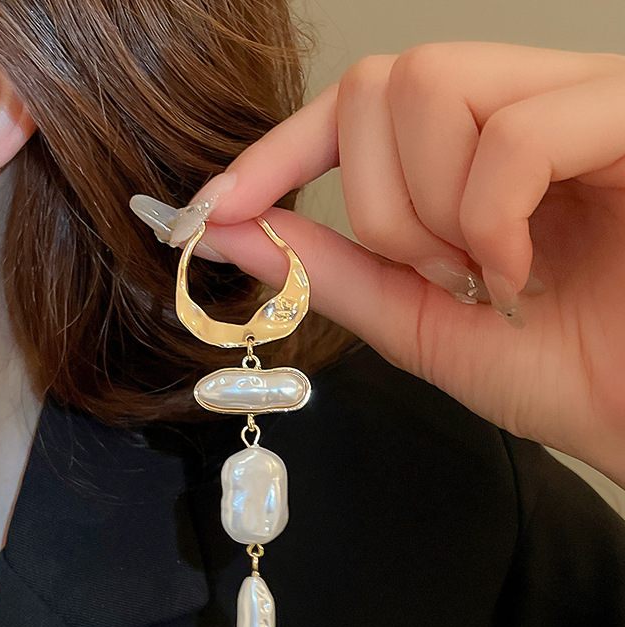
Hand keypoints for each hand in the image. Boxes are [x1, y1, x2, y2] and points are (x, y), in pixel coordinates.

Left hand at [163, 42, 624, 488]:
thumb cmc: (562, 371)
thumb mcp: (419, 321)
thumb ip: (331, 271)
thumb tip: (237, 233)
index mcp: (475, 149)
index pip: (356, 103)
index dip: (279, 149)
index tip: (219, 207)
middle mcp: (526, 103)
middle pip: (382, 81)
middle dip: (377, 202)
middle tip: (436, 272)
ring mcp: (581, 99)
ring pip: (432, 88)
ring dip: (431, 211)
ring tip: (488, 273)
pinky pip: (514, 132)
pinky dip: (490, 217)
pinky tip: (522, 269)